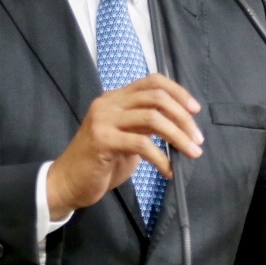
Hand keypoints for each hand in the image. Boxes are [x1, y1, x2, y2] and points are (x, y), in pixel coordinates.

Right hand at [46, 74, 202, 220]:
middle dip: (183, 117)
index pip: (152, 81)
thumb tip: (181, 126)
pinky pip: (141, 144)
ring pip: (152, 118)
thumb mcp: (127, 138)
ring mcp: (103, 120)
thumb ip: (146, 127)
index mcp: (116, 98)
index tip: (195, 110)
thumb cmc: (99, 164)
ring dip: (178, 136)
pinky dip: (161, 158)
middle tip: (198, 139)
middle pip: (156, 98)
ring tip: (192, 153)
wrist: (67, 183)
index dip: (178, 92)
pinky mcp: (102, 140)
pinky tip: (169, 171)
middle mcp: (109, 103)